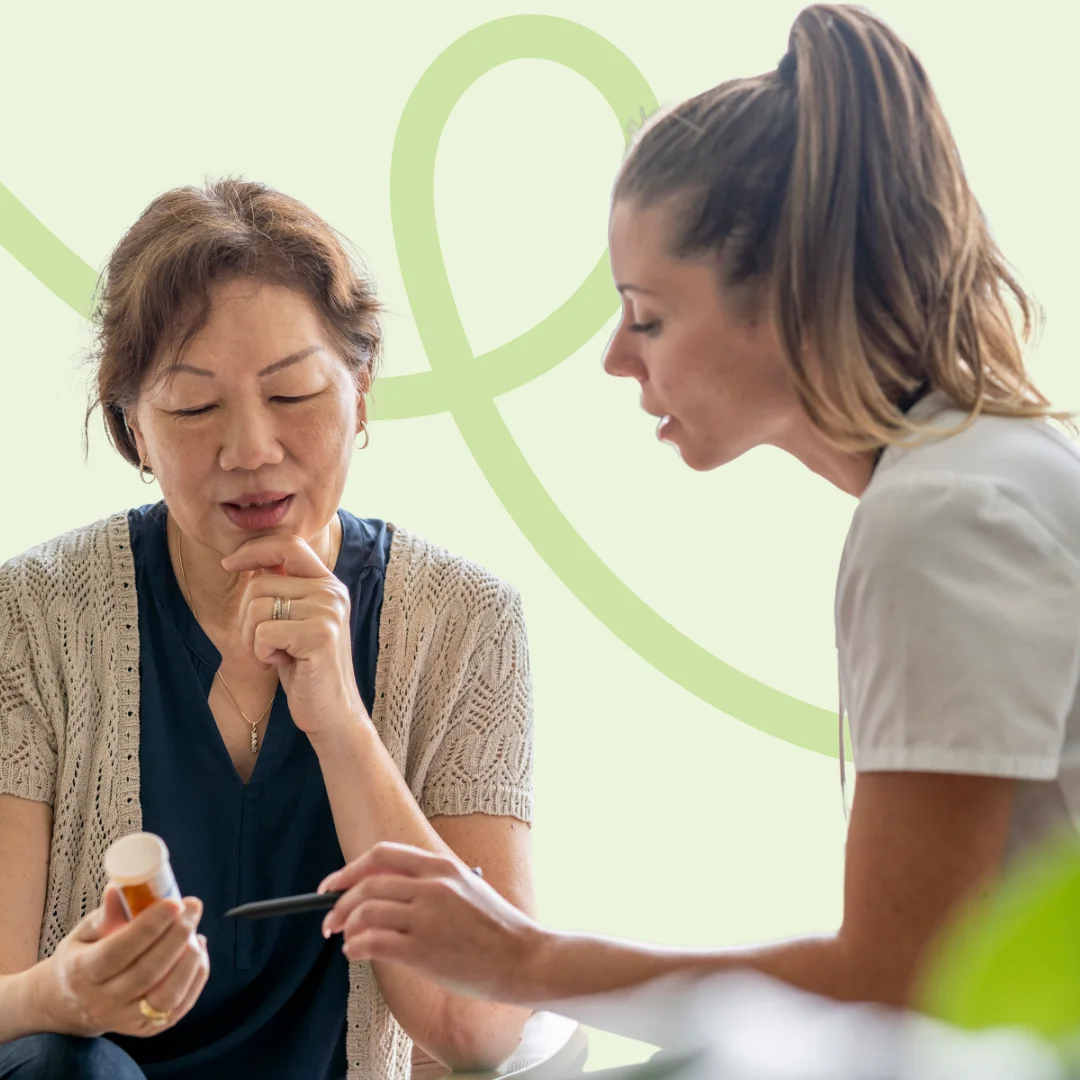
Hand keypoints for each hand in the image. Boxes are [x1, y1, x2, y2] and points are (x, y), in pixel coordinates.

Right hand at [35, 886, 208, 1036]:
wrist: (70, 1003)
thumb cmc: (82, 957)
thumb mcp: (85, 932)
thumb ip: (107, 913)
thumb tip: (120, 886)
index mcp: (83, 973)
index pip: (118, 952)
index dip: (149, 927)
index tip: (173, 903)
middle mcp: (104, 1002)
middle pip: (148, 972)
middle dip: (177, 936)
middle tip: (193, 907)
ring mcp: (126, 1020)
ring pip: (168, 996)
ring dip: (191, 960)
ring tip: (196, 932)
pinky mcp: (147, 1029)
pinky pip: (180, 1007)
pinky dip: (196, 976)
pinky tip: (198, 950)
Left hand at [220, 534, 363, 736]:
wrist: (332, 711)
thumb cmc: (305, 668)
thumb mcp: (294, 622)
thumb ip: (282, 592)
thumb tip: (252, 563)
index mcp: (327, 584)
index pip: (288, 545)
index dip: (253, 550)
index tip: (229, 564)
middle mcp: (332, 592)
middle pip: (260, 583)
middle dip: (246, 617)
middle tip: (263, 644)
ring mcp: (328, 612)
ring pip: (257, 608)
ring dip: (252, 639)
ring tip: (274, 655)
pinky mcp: (319, 635)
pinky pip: (263, 633)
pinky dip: (261, 653)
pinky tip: (281, 664)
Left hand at [318, 842, 546, 1003]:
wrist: (523, 958)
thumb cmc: (495, 928)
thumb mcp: (465, 888)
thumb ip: (429, 883)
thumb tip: (382, 890)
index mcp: (441, 867)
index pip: (382, 855)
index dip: (350, 869)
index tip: (332, 885)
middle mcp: (431, 886)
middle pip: (367, 884)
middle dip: (339, 903)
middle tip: (329, 920)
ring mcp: (427, 918)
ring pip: (366, 912)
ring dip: (346, 927)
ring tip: (346, 940)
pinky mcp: (423, 951)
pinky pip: (373, 943)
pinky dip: (355, 948)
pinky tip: (355, 954)